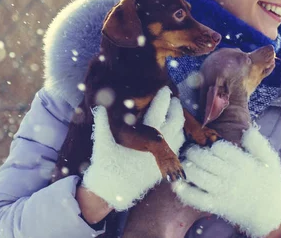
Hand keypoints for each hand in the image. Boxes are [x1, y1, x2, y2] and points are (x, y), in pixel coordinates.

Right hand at [81, 87, 184, 210]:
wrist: (111, 192)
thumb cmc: (105, 164)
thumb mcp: (102, 141)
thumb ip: (103, 121)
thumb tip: (100, 104)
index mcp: (144, 138)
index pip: (158, 111)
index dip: (163, 97)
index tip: (165, 88)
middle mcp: (158, 147)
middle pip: (176, 120)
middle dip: (175, 107)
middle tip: (172, 98)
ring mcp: (164, 158)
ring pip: (180, 133)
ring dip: (178, 120)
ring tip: (174, 111)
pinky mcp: (164, 166)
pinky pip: (178, 147)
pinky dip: (178, 134)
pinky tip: (173, 129)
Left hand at [173, 127, 280, 237]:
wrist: (269, 212)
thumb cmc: (269, 182)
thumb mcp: (270, 160)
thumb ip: (258, 144)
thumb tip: (247, 130)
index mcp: (243, 163)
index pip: (220, 148)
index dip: (213, 144)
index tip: (212, 146)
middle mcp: (231, 177)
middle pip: (205, 160)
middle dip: (194, 152)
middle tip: (190, 150)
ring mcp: (222, 192)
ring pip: (198, 176)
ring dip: (187, 166)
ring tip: (185, 161)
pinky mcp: (216, 205)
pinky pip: (196, 198)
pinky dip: (184, 190)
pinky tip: (177, 183)